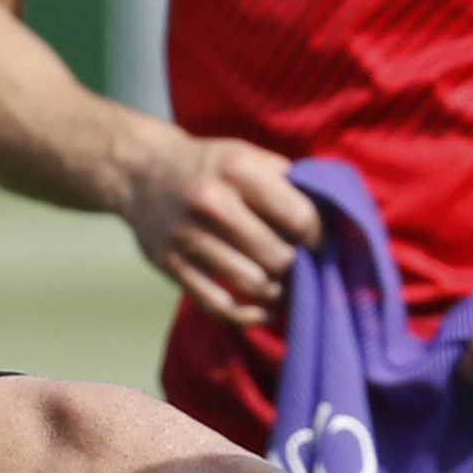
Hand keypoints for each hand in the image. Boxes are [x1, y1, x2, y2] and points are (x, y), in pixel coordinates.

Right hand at [119, 131, 320, 326]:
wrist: (138, 172)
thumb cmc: (207, 166)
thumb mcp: (245, 155)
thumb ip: (287, 181)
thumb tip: (334, 214)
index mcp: (236, 169)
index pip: (298, 216)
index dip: (319, 237)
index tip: (322, 244)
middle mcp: (211, 202)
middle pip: (277, 256)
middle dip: (299, 269)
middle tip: (306, 270)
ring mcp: (188, 236)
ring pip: (252, 283)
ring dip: (278, 293)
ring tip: (287, 288)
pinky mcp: (171, 264)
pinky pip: (217, 305)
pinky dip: (246, 316)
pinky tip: (263, 311)